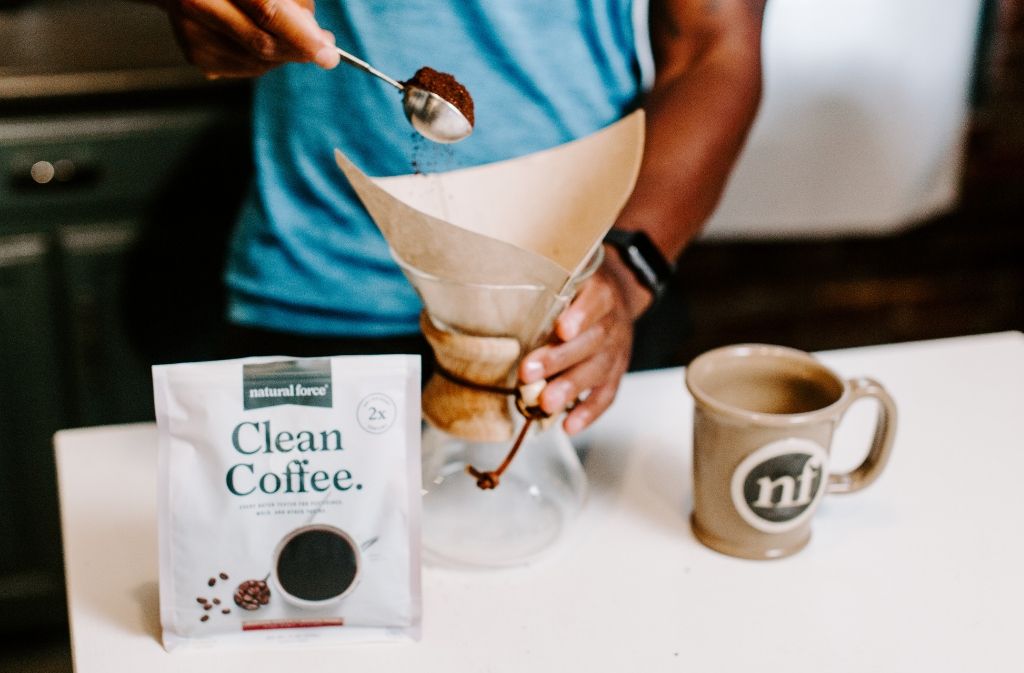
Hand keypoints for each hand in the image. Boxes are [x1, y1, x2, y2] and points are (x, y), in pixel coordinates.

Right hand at [157, 0, 340, 78]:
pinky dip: (265, 60)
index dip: (301, 35)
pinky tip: (261, 39)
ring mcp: (193, 34)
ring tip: (286, 34)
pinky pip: (247, 69)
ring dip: (284, 54)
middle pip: (262, 43)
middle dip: (299, 50)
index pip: (267, 11)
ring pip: (258, 62)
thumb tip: (322, 41)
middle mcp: (197, 5)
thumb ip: (295, 1)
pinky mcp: (196, 56)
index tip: (329, 53)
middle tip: (324, 50)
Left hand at [518, 245, 652, 434]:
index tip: (561, 329)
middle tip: (528, 373)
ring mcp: (617, 350)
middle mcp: (612, 322)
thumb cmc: (579, 290)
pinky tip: (568, 425)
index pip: (594, 302)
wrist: (618, 296)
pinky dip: (589, 412)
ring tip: (545, 404)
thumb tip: (493, 305)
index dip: (580, 316)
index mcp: (600, 293)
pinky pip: (607, 395)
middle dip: (559, 359)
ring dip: (570, 389)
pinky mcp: (616, 373)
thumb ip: (546, 291)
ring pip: (597, 370)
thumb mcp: (568, 276)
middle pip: (591, 341)